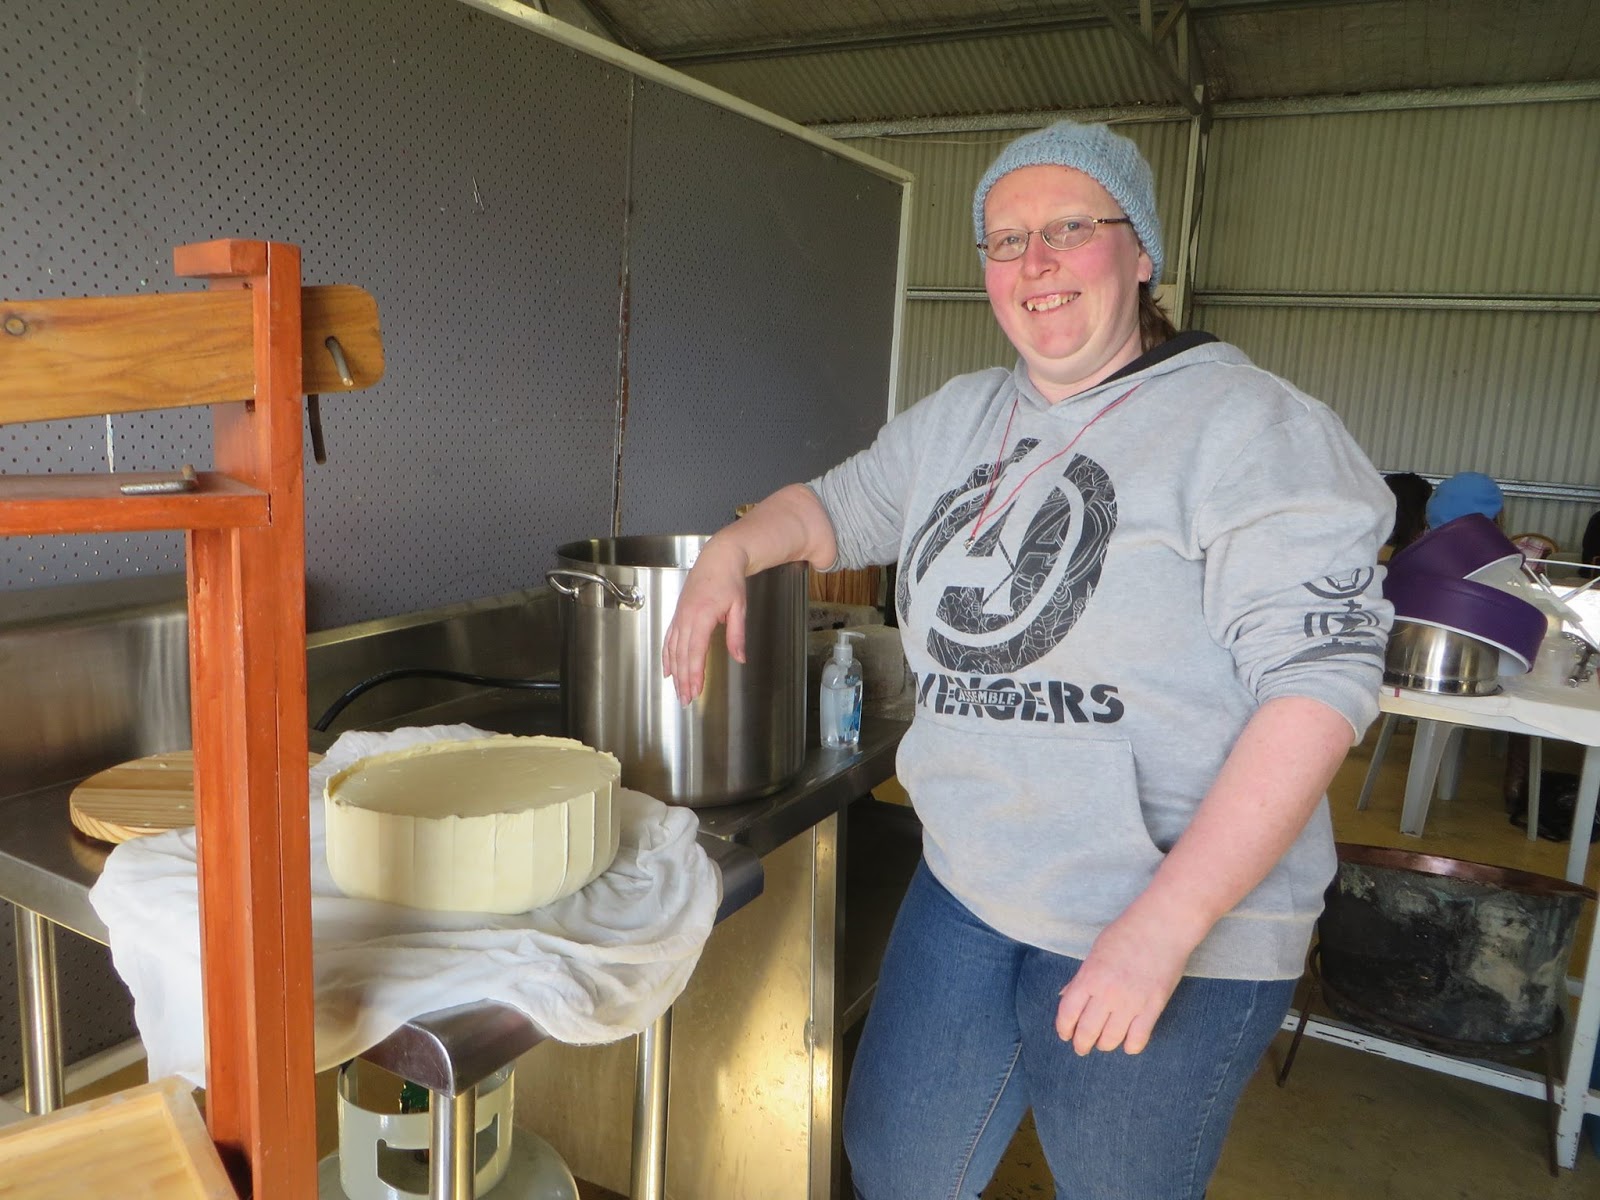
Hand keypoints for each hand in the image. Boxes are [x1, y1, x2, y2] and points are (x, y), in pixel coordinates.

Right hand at [661, 540, 749, 704]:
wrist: (718, 558)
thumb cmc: (730, 580)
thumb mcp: (739, 607)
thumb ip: (737, 634)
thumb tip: (740, 657)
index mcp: (702, 615)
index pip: (696, 651)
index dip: (694, 673)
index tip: (695, 690)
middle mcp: (686, 617)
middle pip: (682, 655)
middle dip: (684, 679)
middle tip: (686, 699)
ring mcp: (680, 616)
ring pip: (673, 649)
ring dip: (675, 672)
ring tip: (677, 691)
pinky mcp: (678, 615)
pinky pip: (669, 639)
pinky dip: (667, 656)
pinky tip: (668, 669)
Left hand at [1054, 913, 1191, 1054]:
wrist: (1163, 925)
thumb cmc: (1127, 932)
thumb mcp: (1096, 952)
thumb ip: (1080, 978)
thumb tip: (1065, 996)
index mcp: (1089, 976)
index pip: (1068, 1013)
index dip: (1063, 1029)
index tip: (1065, 1034)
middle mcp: (1107, 993)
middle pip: (1087, 1032)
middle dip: (1081, 1044)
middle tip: (1082, 1047)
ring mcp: (1131, 1002)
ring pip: (1111, 1040)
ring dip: (1104, 1045)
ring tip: (1104, 1043)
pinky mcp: (1153, 1007)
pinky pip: (1138, 1040)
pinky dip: (1130, 1046)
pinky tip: (1127, 1042)